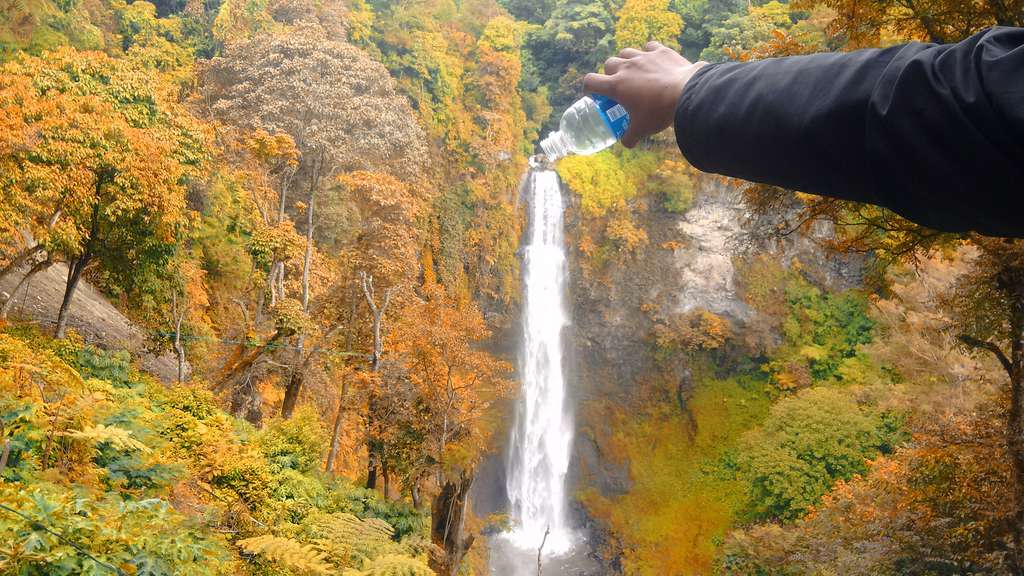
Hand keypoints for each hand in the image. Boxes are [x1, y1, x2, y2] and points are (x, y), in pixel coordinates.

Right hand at [584, 42, 706, 147]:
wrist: (686, 94)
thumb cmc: (659, 112)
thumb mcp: (642, 129)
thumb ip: (629, 137)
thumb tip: (626, 143)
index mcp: (616, 86)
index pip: (590, 81)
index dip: (589, 88)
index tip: (596, 94)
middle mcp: (626, 67)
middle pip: (609, 64)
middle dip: (610, 73)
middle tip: (619, 85)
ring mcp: (643, 56)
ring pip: (626, 52)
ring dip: (627, 61)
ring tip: (635, 72)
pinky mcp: (660, 51)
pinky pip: (649, 47)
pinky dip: (648, 53)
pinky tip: (653, 61)